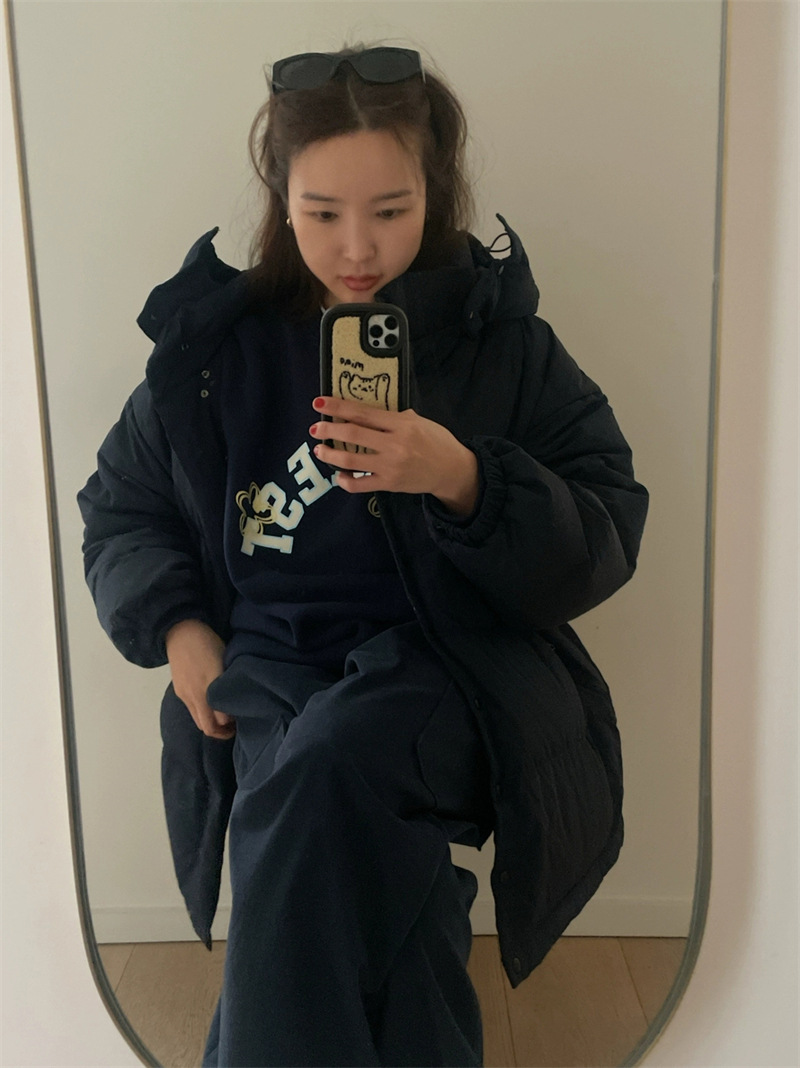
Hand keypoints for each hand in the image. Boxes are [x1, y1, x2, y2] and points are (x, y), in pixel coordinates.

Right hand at [165, 619, 234, 739]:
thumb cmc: (209, 642)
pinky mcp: (179, 692)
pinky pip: (192, 710)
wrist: (181, 632)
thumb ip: (231, 682)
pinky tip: (211, 705)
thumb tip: (239, 700)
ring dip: (211, 724)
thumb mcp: (226, 660)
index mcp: (211, 687)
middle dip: (221, 732)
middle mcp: (196, 695)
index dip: (233, 723)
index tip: (244, 718)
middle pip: (207, 727)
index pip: (222, 719)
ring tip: (224, 719)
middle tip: (234, 727)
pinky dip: (202, 714)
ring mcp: (185, 695)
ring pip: (198, 721)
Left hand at [310, 397, 479, 515]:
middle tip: (315, 427)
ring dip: (330, 454)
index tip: (320, 402)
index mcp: (401, 424)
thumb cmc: (437, 442)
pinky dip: (346, 481)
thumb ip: (396, 416)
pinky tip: (339, 475)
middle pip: (352, 435)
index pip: (363, 413)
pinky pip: (360, 484)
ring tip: (319, 449)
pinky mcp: (389, 484)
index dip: (338, 407)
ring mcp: (390, 466)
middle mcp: (394, 445)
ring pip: (351, 460)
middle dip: (328, 430)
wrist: (452, 470)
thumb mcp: (420, 421)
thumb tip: (370, 412)